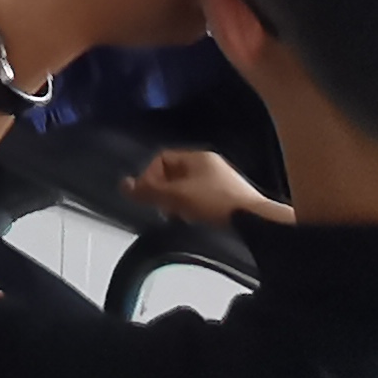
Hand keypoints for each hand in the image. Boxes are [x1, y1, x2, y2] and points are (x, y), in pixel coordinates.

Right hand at [124, 149, 288, 227]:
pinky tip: (194, 218)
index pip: (161, 158)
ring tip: (178, 215)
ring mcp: (219, 179)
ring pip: (186, 186)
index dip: (150, 175)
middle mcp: (208, 163)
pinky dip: (191, 206)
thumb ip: (150, 191)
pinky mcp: (228, 195)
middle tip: (162, 207)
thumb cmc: (215, 203)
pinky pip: (200, 196)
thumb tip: (123, 185)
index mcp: (196, 157)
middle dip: (163, 190)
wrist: (254, 220)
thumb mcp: (178, 196)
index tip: (148, 195)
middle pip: (173, 172)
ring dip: (177, 200)